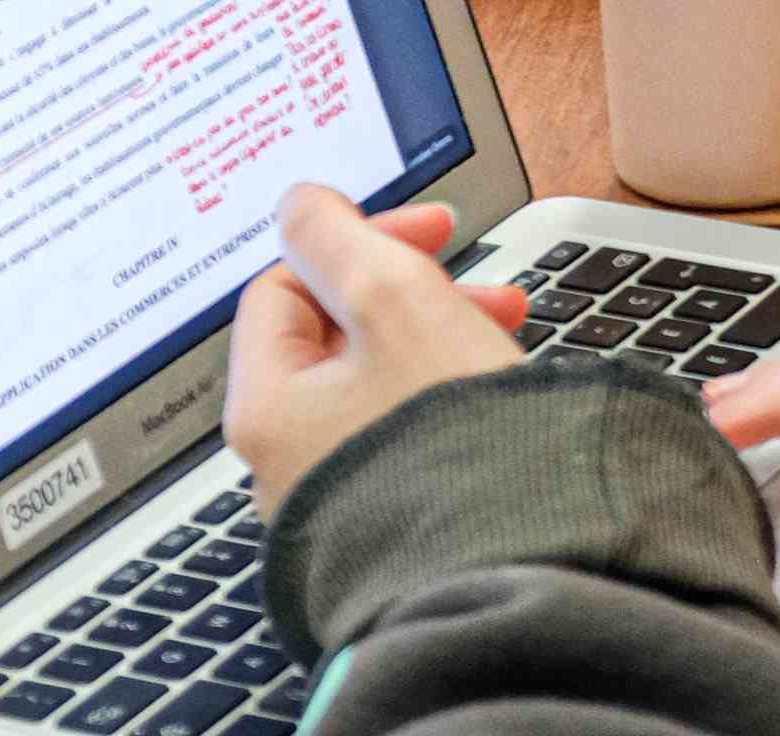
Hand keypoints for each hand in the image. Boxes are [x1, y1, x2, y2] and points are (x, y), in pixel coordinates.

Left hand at [222, 188, 529, 503]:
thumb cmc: (450, 445)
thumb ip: (339, 239)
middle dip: (413, 295)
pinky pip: (400, 441)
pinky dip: (442, 404)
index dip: (360, 242)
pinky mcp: (384, 528)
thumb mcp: (397, 303)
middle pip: (333, 341)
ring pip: (375, 390)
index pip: (286, 288)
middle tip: (484, 287)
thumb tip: (299, 206)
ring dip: (438, 344)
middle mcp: (285, 465)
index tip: (434, 231)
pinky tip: (493, 404)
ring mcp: (335, 502)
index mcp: (268, 407)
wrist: (511, 572)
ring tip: (505, 342)